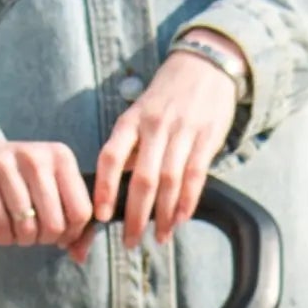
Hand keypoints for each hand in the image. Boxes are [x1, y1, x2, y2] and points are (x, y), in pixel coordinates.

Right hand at [0, 137, 94, 251]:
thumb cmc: (19, 181)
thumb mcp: (50, 189)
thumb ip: (73, 221)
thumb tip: (80, 256)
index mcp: (60, 156)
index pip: (81, 211)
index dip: (72, 234)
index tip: (61, 236)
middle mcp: (34, 156)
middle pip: (54, 223)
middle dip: (45, 239)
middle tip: (36, 236)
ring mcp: (3, 163)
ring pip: (27, 226)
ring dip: (23, 239)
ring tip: (19, 233)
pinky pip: (0, 224)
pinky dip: (4, 237)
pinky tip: (4, 232)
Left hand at [92, 45, 241, 246]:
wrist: (204, 65)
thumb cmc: (166, 95)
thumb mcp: (139, 112)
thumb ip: (130, 145)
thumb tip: (116, 185)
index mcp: (131, 120)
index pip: (111, 158)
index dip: (105, 189)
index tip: (101, 216)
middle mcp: (155, 126)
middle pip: (142, 179)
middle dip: (136, 216)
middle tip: (130, 241)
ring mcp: (182, 132)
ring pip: (169, 182)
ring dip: (163, 215)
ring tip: (158, 237)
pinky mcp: (206, 138)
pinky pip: (195, 176)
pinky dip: (187, 201)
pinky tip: (180, 219)